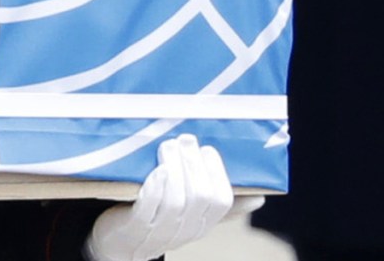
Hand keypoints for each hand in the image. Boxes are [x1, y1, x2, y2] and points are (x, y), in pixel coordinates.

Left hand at [84, 134, 259, 260]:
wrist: (123, 244)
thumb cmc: (162, 218)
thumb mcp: (192, 214)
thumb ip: (220, 204)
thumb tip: (259, 197)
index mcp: (203, 223)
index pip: (222, 200)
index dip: (216, 172)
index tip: (206, 149)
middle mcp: (186, 229)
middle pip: (201, 196)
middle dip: (194, 163)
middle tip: (185, 139)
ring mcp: (162, 230)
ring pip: (177, 200)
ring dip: (174, 168)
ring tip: (168, 146)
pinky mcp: (136, 226)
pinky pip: (150, 207)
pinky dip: (155, 186)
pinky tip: (156, 169)